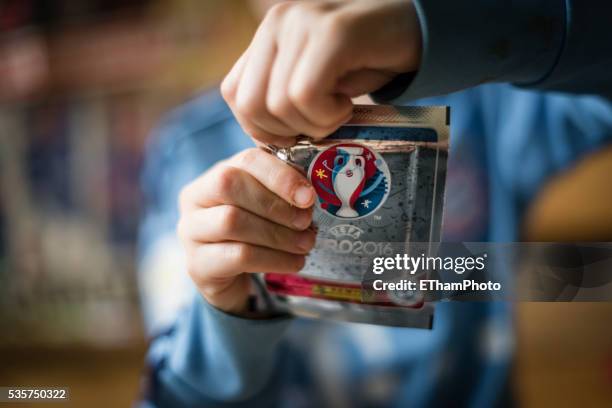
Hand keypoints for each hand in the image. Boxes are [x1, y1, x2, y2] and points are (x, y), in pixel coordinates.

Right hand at [177, 148, 316, 313]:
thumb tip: (312, 192)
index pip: (246, 160)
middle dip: (275, 204)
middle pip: (230, 185)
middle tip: (306, 222)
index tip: (309, 197)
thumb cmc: (252, 233)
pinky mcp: (198, 265)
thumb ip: (283, 192)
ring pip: (232, 222)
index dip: (280, 175)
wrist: (229, 276)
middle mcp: (195, 199)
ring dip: (278, 235)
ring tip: (306, 245)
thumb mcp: (265, 206)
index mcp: (215, 174)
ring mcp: (191, 232)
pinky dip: (273, 259)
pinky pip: (237, 256)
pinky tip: (294, 262)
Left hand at [221, 0, 420, 146]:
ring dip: (314, 124)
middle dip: (286, 132)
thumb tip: (263, 142)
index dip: (260, 127)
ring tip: (340, 110)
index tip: (295, 134)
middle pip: (250, 104)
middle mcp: (277, 23)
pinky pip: (306, 95)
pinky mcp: (331, 34)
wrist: (416, 33)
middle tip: (320, 124)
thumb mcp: (314, 84)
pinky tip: (348, 104)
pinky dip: (328, 115)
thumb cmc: (364, 65)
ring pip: (279, 104)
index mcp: (267, 37)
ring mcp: (302, 24)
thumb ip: (282, 100)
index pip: (234, 93)